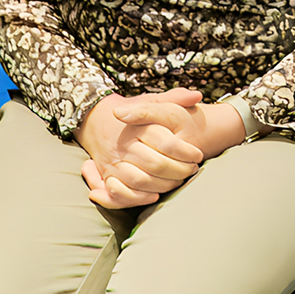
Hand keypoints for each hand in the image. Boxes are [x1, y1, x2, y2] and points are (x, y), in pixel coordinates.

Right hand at [77, 90, 243, 207]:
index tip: (198, 155)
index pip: (166, 142)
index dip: (186, 151)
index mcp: (136, 126)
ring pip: (141, 180)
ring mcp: (113, 161)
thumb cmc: (131, 111)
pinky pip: (122, 193)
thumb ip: (174, 97)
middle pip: (155, 164)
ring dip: (164, 184)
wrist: (96, 120)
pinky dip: (140, 197)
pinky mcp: (107, 175)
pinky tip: (156, 194)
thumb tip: (197, 95)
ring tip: (179, 180)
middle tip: (192, 169)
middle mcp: (123, 145)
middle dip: (179, 170)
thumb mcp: (151, 100)